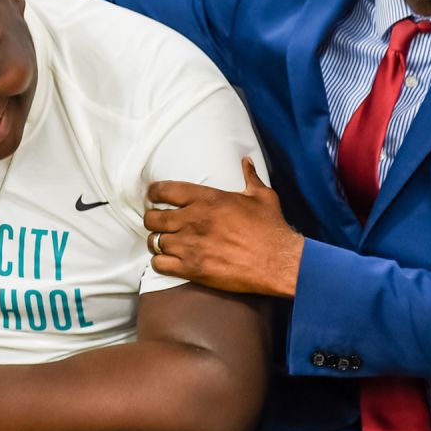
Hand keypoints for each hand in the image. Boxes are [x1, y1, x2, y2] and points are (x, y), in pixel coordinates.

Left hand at [145, 158, 303, 297]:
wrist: (277, 262)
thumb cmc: (271, 228)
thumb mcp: (262, 196)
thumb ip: (250, 177)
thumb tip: (247, 161)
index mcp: (207, 198)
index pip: (165, 190)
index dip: (154, 193)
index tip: (155, 197)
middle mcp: (193, 219)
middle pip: (153, 217)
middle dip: (153, 219)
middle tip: (158, 222)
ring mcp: (190, 245)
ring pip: (154, 241)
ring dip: (157, 242)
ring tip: (165, 243)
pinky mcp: (192, 268)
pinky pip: (159, 264)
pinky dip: (161, 263)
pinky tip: (169, 261)